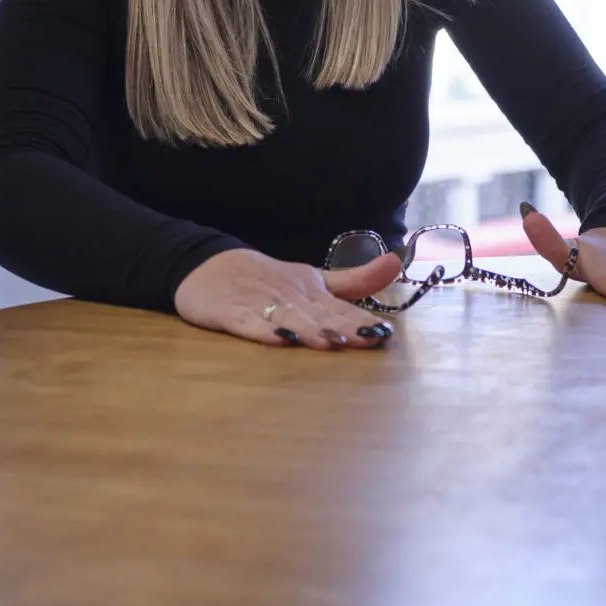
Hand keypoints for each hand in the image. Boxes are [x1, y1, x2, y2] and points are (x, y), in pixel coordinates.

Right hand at [174, 247, 402, 348]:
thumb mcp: (313, 279)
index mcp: (311, 288)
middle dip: (342, 326)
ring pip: (287, 317)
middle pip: (318, 313)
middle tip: (366, 339)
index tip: (384, 333)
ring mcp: (259, 303)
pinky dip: (263, 330)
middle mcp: (289, 294)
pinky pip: (248, 322)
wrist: (208, 266)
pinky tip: (279, 339)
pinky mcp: (230, 312)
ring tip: (330, 341)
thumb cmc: (269, 280)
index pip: (340, 306)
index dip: (361, 320)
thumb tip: (397, 263)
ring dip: (309, 329)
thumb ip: (354, 280)